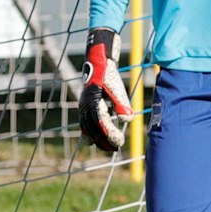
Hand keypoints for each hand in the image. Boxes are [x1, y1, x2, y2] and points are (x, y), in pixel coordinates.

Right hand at [79, 28, 131, 151]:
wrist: (97, 62)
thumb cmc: (108, 74)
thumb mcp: (117, 88)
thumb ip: (121, 104)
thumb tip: (127, 120)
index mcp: (93, 102)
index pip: (102, 123)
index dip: (110, 134)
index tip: (120, 142)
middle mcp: (85, 106)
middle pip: (93, 130)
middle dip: (104, 141)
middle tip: (116, 149)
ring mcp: (83, 107)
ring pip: (87, 129)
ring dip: (97, 139)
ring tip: (108, 148)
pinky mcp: (84, 107)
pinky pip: (84, 124)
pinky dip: (89, 133)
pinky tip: (94, 141)